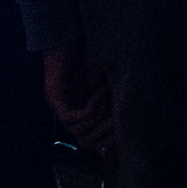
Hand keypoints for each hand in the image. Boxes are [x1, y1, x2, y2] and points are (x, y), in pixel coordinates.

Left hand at [42, 41, 117, 158]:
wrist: (71, 44)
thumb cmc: (92, 62)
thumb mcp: (108, 89)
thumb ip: (116, 105)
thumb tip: (131, 124)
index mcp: (80, 116)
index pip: (93, 143)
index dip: (110, 140)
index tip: (126, 132)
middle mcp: (68, 117)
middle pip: (87, 142)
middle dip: (106, 131)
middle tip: (120, 116)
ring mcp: (59, 110)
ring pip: (81, 131)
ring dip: (99, 116)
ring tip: (108, 97)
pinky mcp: (54, 101)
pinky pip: (74, 117)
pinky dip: (90, 108)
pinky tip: (98, 93)